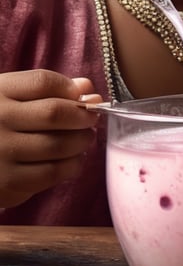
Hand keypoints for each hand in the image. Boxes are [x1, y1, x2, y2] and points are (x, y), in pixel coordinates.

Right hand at [0, 70, 98, 207]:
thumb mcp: (10, 97)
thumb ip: (46, 89)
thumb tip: (87, 89)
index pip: (43, 82)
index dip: (71, 88)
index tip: (84, 97)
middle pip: (54, 113)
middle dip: (82, 117)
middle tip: (91, 121)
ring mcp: (0, 153)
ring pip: (57, 145)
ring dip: (80, 143)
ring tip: (83, 140)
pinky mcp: (5, 184)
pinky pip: (49, 174)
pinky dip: (70, 167)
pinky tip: (72, 161)